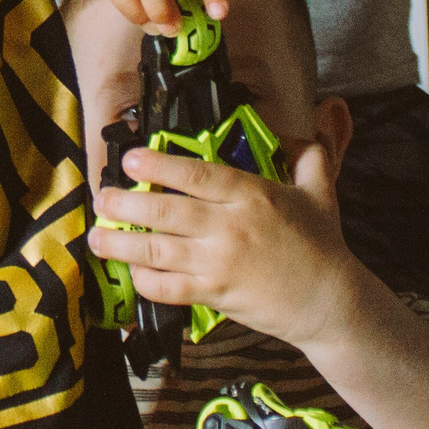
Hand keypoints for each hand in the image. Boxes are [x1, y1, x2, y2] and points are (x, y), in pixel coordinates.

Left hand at [89, 140, 362, 350]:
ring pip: (159, 250)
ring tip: (97, 236)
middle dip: (126, 203)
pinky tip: (132, 271)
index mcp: (252, 195)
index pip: (197, 174)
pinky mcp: (216, 294)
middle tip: (102, 198)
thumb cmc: (323, 246)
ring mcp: (221, 263)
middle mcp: (231, 226)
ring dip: (122, 243)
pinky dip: (146, 281)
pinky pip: (170, 288)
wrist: (331, 302)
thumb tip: (308, 126)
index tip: (130, 158)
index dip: (159, 164)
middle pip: (166, 210)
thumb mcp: (320, 192)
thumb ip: (309, 157)